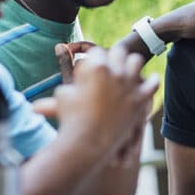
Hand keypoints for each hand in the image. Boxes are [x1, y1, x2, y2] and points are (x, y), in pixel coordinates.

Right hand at [35, 46, 157, 164]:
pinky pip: (152, 83)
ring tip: (129, 68)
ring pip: (136, 61)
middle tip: (111, 64)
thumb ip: (62, 88)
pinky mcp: (140, 99)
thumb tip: (41, 94)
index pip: (97, 51)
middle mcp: (114, 71)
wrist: (88, 142)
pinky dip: (151, 80)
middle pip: (118, 51)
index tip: (93, 65)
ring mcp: (129, 84)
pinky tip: (150, 79)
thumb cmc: (71, 119)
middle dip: (113, 57)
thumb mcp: (62, 97)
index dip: (94, 58)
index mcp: (95, 67)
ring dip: (130, 64)